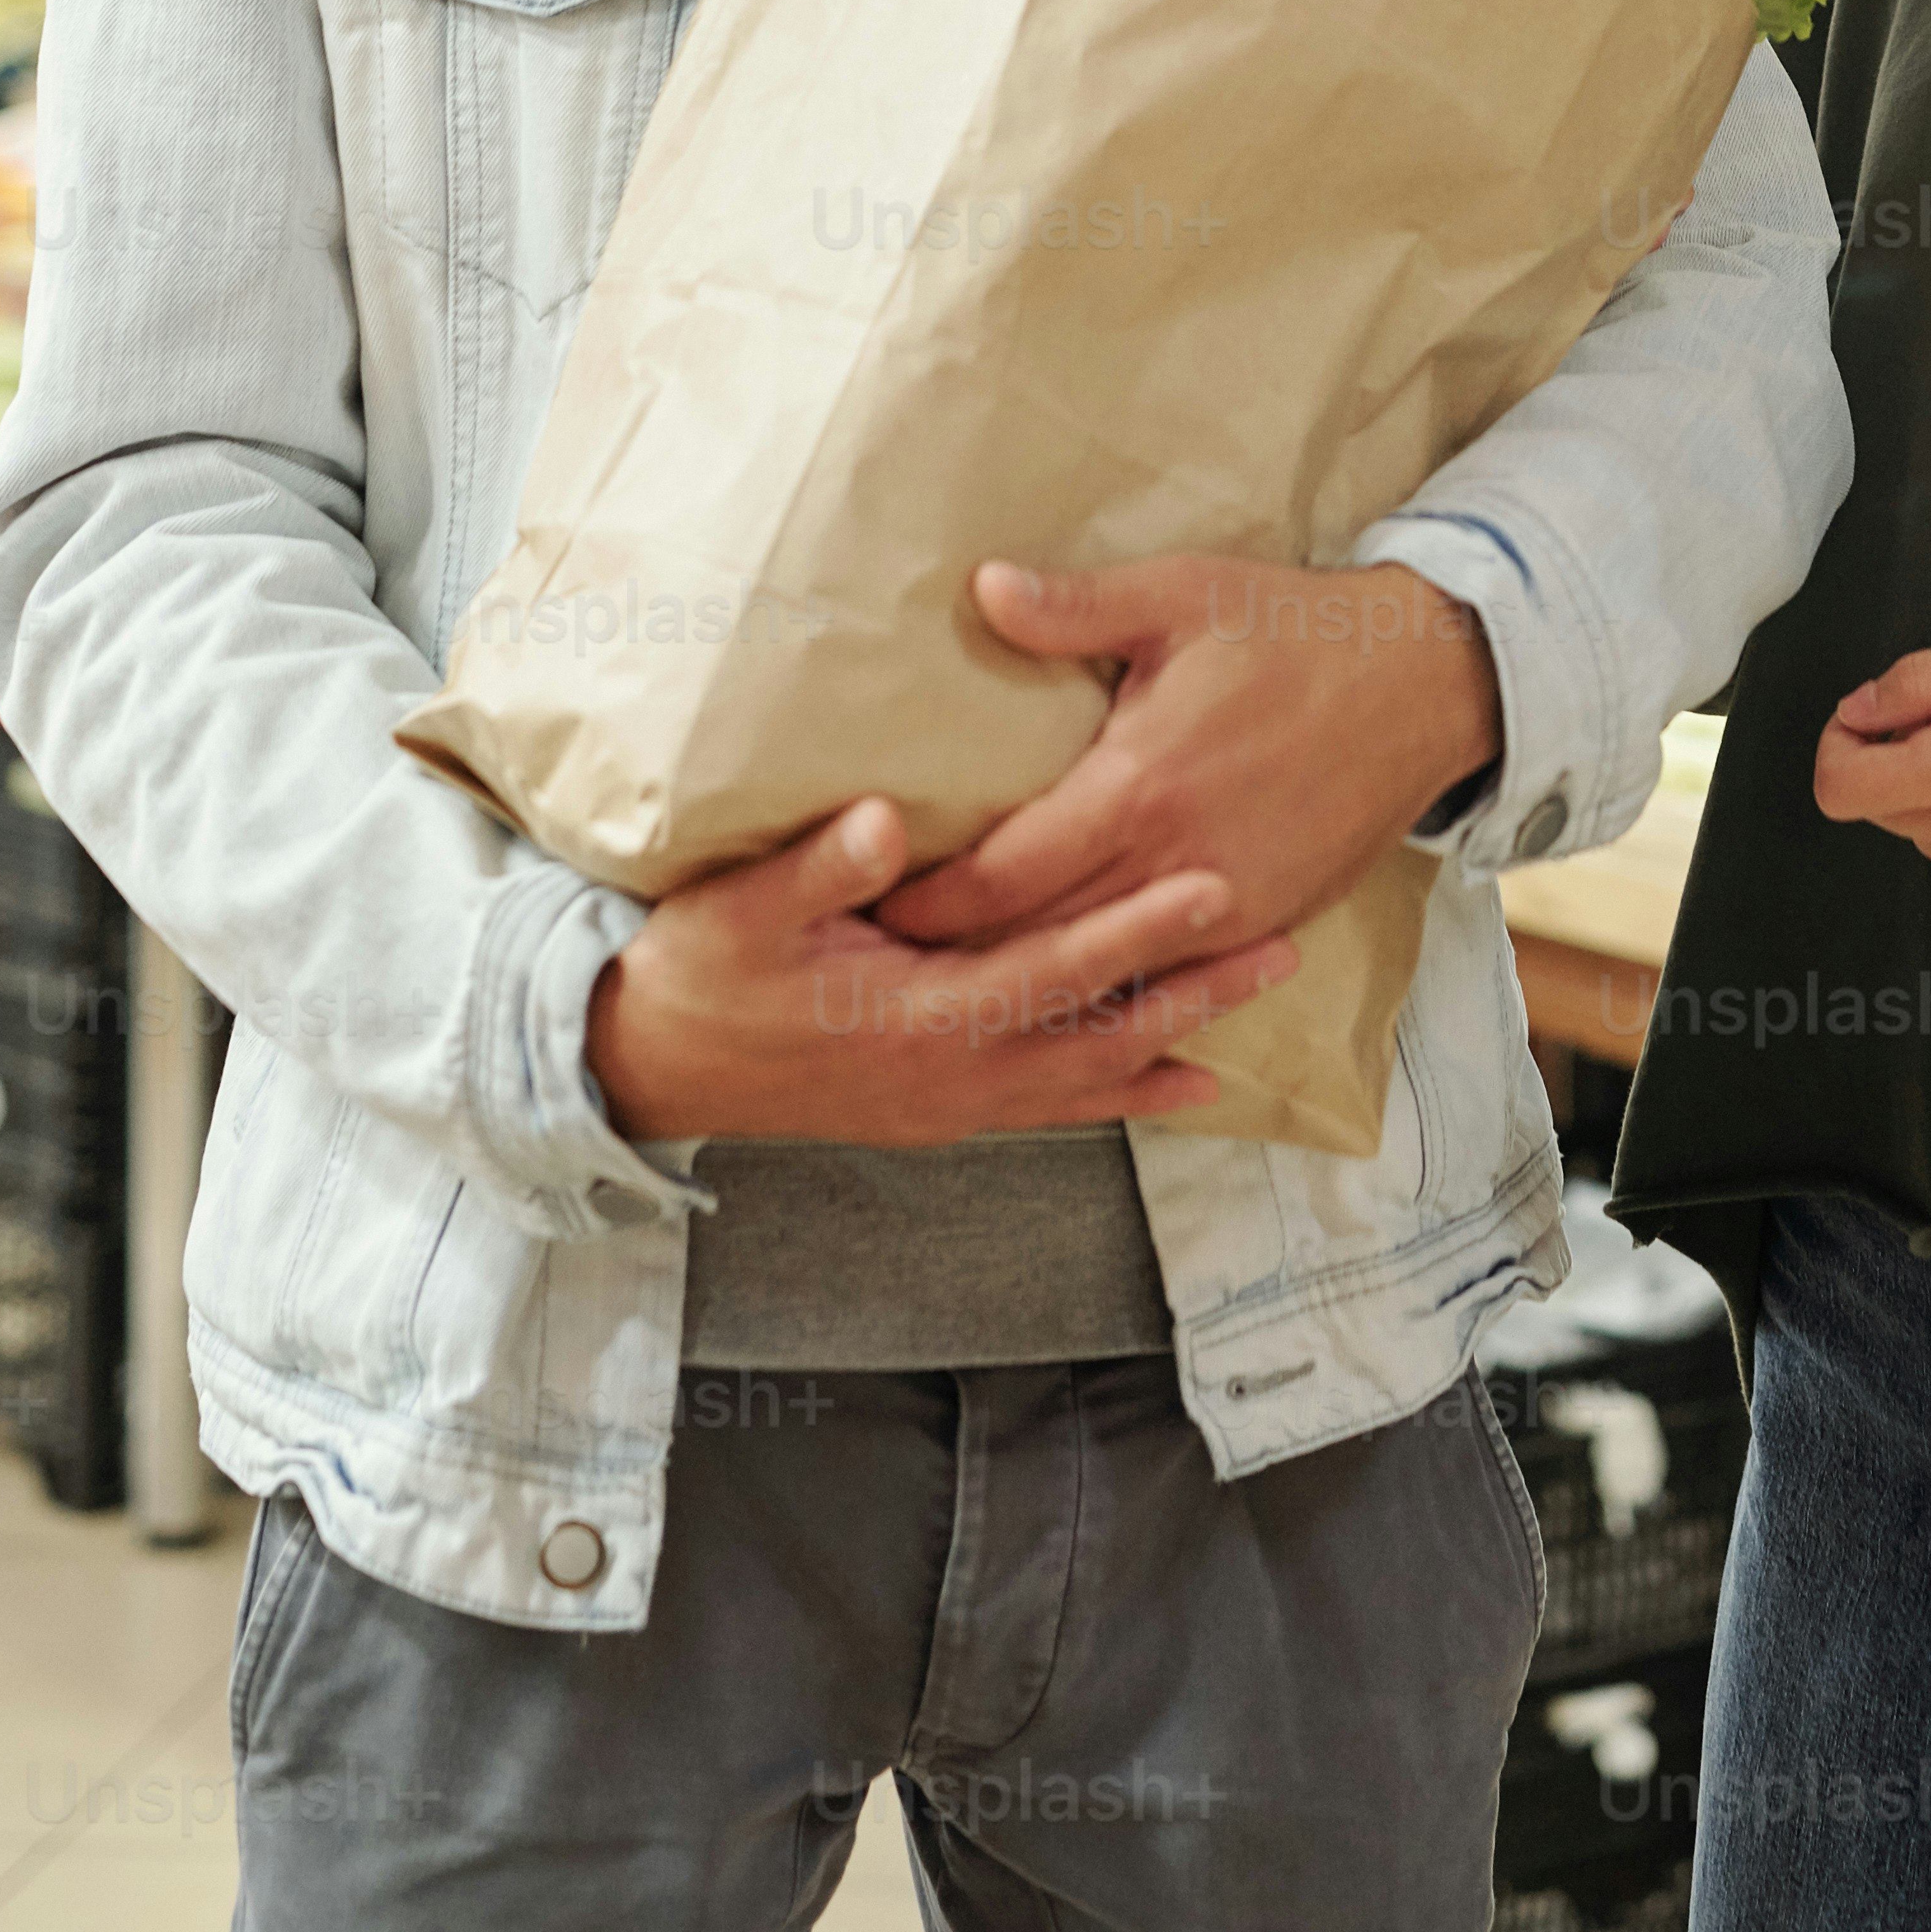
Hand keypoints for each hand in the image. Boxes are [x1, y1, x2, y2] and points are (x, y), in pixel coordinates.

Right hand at [584, 793, 1297, 1146]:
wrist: (648, 1070)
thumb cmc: (697, 973)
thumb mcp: (741, 909)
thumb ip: (821, 866)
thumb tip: (886, 819)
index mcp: (915, 1014)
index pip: (1051, 965)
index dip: (1134, 929)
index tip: (1210, 885)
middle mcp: (950, 1072)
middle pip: (1100, 1031)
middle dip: (1193, 990)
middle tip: (1282, 948)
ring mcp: (950, 1103)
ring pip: (1090, 1077)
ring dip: (1175, 1040)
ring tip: (1256, 1005)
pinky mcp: (942, 1112)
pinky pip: (1055, 1107)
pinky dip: (1124, 1095)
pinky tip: (1180, 1082)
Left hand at [871, 554, 1504, 959]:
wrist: (1422, 682)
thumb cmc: (1291, 630)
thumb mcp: (1181, 596)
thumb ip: (1074, 607)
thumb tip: (981, 589)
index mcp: (1140, 787)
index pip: (1004, 878)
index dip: (932, 906)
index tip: (873, 910)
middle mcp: (1177, 865)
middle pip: (1039, 944)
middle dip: (959, 962)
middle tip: (885, 969)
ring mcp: (1227, 907)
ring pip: (1104, 975)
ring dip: (1031, 985)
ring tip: (955, 991)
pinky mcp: (1266, 922)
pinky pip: (1171, 974)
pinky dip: (1112, 987)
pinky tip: (1065, 992)